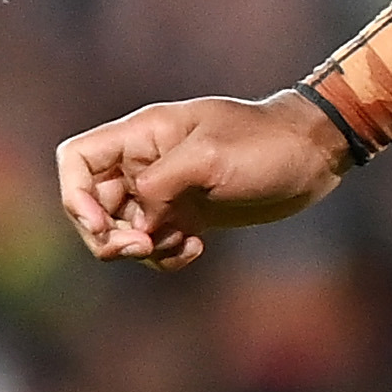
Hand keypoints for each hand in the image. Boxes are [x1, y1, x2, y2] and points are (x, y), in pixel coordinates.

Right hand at [56, 92, 352, 269]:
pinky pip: (155, 244)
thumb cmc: (265, 144)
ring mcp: (167, 190)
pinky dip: (165, 255)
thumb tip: (136, 221)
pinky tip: (195, 249)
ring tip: (177, 244)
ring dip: (139, 248)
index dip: (76, 195)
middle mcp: (146, 163)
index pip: (76, 159)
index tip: (103, 223)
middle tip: (142, 247)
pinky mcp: (188, 214)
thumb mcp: (209, 158)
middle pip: (92, 203)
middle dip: (107, 234)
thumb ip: (159, 185)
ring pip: (122, 230)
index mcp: (143, 136)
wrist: (315, 155)